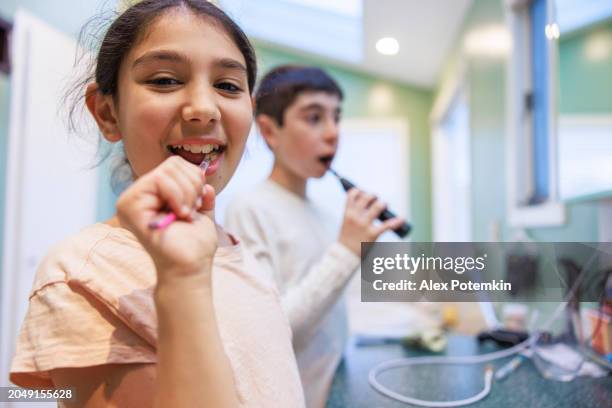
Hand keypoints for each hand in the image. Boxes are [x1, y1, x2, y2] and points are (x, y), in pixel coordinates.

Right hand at [116, 156, 216, 281]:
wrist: (190, 267)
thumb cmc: (194, 244)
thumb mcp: (201, 211)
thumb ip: (201, 193)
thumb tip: (207, 183)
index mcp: (153, 194)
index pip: (175, 164)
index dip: (194, 179)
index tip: (196, 203)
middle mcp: (138, 195)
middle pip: (173, 164)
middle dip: (192, 186)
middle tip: (190, 210)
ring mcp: (130, 201)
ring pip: (167, 171)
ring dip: (187, 193)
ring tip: (184, 214)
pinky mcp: (129, 207)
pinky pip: (159, 181)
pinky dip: (178, 196)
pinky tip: (178, 214)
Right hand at [338, 188, 404, 254]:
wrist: (345, 255)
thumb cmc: (347, 240)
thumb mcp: (346, 224)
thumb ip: (354, 215)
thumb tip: (365, 206)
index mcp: (347, 213)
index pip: (352, 195)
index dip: (359, 191)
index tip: (363, 192)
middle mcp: (355, 217)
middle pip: (366, 198)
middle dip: (373, 196)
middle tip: (376, 199)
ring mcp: (364, 225)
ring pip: (377, 207)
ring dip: (383, 204)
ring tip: (385, 205)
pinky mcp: (372, 234)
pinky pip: (387, 225)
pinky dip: (396, 221)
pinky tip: (402, 219)